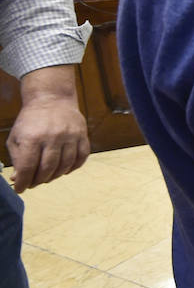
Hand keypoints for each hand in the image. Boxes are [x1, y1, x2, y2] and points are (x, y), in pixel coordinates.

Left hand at [8, 65, 87, 192]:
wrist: (52, 98)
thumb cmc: (31, 120)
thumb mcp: (16, 137)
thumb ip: (17, 158)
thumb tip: (18, 178)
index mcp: (32, 137)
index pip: (27, 167)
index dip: (22, 182)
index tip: (20, 189)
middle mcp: (52, 137)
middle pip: (47, 169)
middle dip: (38, 181)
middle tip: (33, 183)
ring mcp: (70, 135)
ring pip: (65, 165)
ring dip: (55, 176)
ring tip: (47, 176)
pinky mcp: (82, 134)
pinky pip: (81, 157)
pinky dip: (73, 167)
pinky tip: (64, 168)